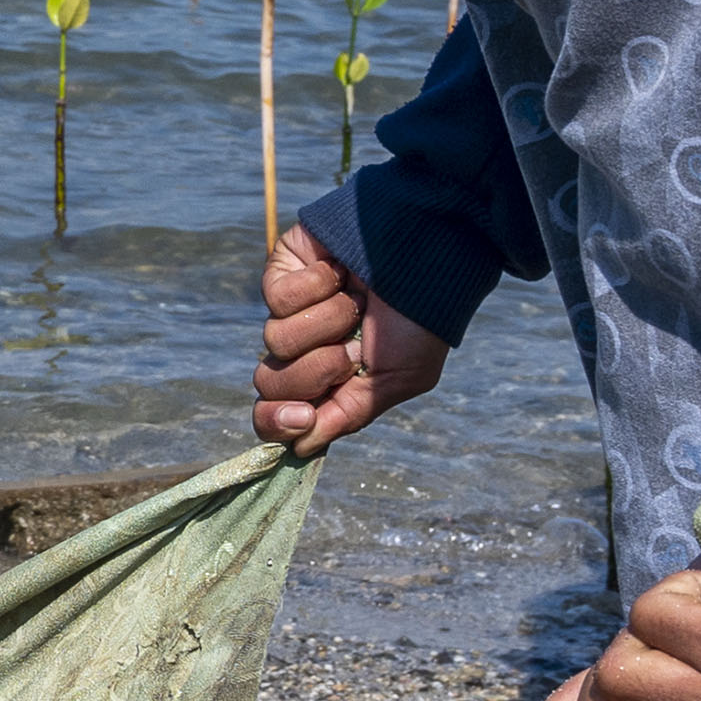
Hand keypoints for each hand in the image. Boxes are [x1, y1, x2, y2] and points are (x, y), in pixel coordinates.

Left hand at [252, 225, 448, 453]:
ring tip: (358, 303)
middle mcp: (304, 349)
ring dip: (328, 323)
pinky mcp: (282, 273)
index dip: (277, 423)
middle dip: (315, 370)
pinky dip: (318, 288)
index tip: (303, 416)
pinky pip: (278, 298)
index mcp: (328, 382)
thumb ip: (349, 414)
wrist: (431, 252)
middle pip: (269, 385)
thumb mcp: (399, 378)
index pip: (274, 417)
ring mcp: (290, 311)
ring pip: (275, 340)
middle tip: (351, 350)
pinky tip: (341, 274)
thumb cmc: (423, 318)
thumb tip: (300, 448)